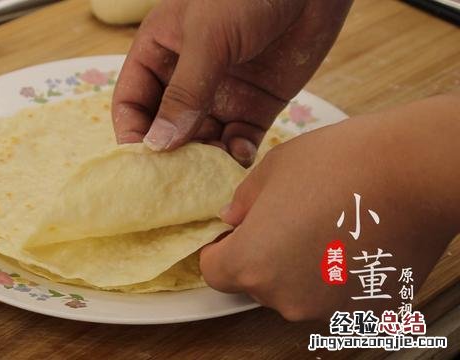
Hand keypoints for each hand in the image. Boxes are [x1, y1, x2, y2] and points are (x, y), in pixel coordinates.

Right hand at [112, 0, 351, 165]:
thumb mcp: (208, 38)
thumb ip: (184, 92)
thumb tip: (157, 144)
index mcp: (160, 53)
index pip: (132, 102)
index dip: (132, 132)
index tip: (140, 163)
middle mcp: (186, 79)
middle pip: (165, 128)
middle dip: (169, 154)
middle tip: (175, 180)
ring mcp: (220, 95)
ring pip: (201, 141)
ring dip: (203, 160)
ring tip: (209, 174)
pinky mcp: (255, 107)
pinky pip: (238, 141)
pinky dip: (236, 155)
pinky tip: (241, 156)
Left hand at [200, 94, 459, 319]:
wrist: (414, 170)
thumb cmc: (336, 162)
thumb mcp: (272, 169)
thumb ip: (243, 202)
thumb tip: (231, 220)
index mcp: (251, 264)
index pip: (214, 271)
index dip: (220, 249)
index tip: (236, 231)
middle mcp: (284, 298)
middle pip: (256, 282)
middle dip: (261, 256)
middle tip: (287, 219)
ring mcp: (326, 308)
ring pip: (295, 291)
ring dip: (299, 267)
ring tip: (326, 226)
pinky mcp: (365, 310)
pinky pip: (333, 294)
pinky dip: (335, 275)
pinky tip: (353, 241)